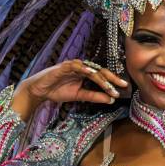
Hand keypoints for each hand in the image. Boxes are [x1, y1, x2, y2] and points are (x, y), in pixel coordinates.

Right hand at [12, 59, 128, 120]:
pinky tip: (91, 73)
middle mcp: (82, 67)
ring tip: (109, 87)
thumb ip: (94, 96)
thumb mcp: (79, 96)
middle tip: (123, 85)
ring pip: (90, 69)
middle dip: (112, 79)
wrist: (39, 91)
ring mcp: (73, 65)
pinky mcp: (63, 66)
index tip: (124, 89)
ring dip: (100, 79)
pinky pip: (75, 66)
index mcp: (86, 73)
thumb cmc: (58, 91)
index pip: (102, 76)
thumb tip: (110, 100)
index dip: (113, 82)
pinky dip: (83, 69)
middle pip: (100, 71)